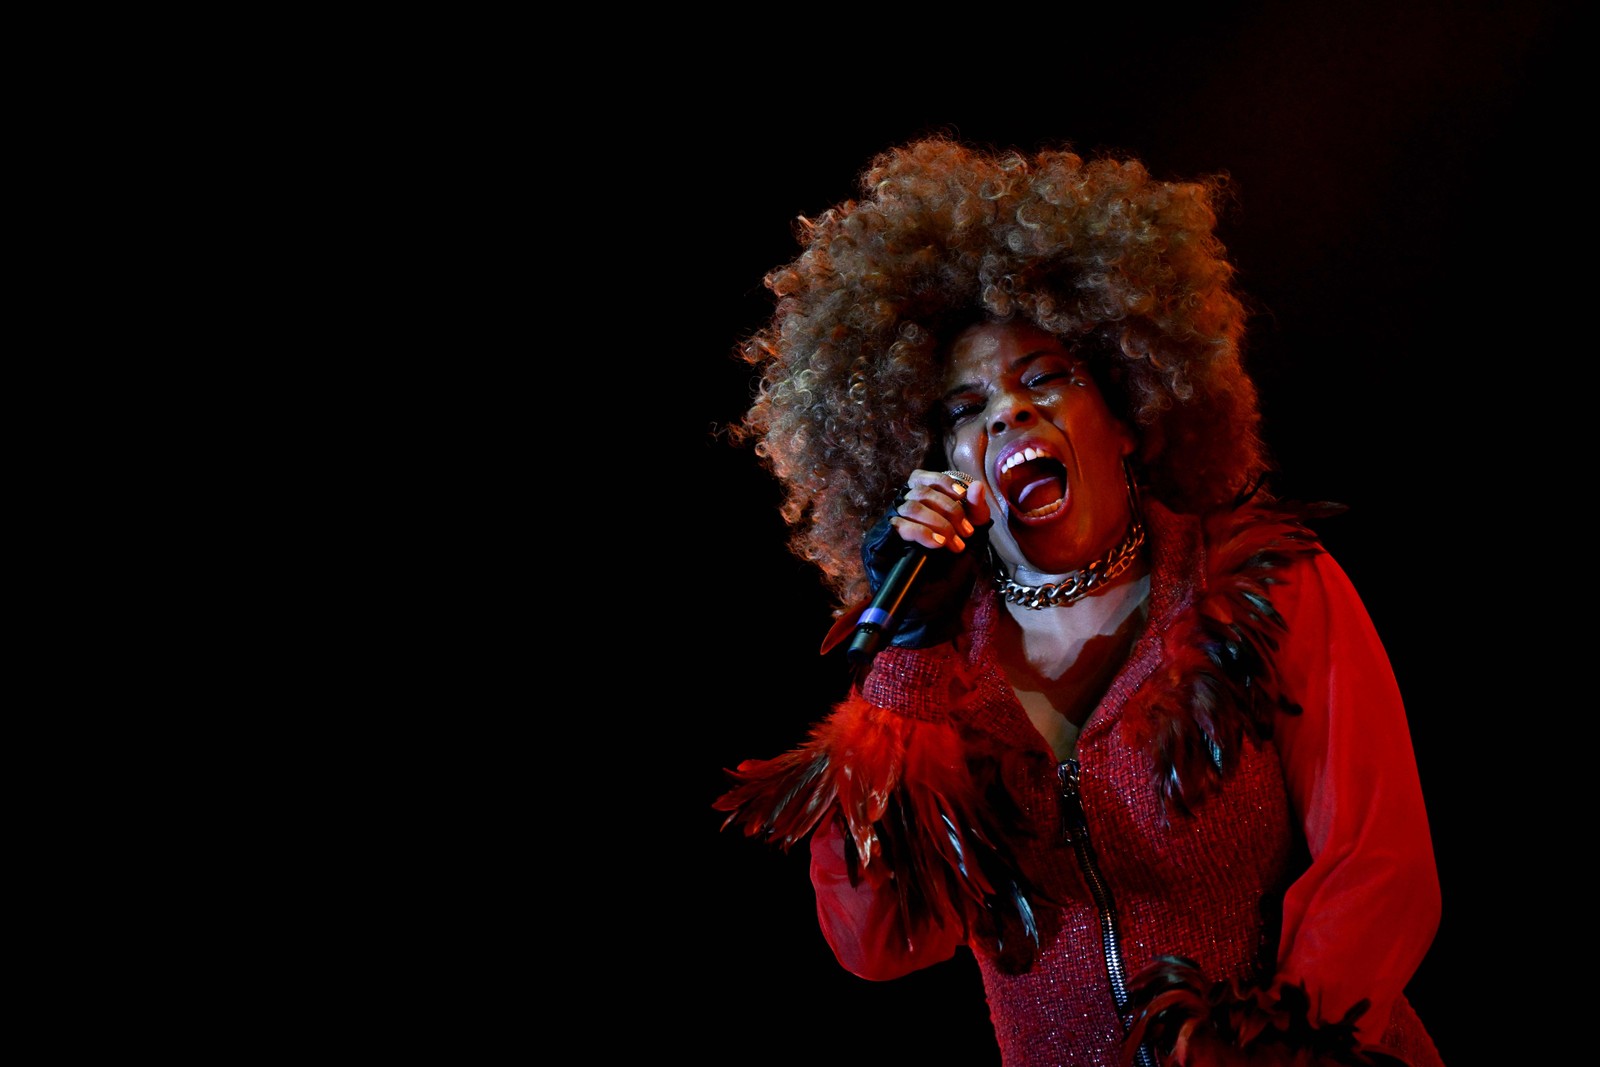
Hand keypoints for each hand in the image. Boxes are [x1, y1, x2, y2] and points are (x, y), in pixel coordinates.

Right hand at [860, 469, 991, 648]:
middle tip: (966, 533)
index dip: (945, 482)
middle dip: (949, 509)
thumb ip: (975, 513)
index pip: (926, 478)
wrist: (931, 608)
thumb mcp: (970, 540)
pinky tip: (938, 544)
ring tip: (953, 544)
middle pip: (921, 490)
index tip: (965, 498)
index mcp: (921, 506)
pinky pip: (898, 526)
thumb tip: (977, 487)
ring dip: (939, 522)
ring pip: (910, 505)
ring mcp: (889, 526)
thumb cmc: (947, 574)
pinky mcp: (879, 543)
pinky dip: (922, 532)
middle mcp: (902, 511)